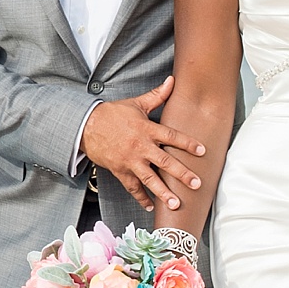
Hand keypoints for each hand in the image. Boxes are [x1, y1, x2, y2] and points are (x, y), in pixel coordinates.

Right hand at [82, 75, 205, 217]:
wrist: (86, 126)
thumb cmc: (113, 114)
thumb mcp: (136, 104)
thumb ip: (157, 95)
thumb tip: (172, 81)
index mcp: (146, 129)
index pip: (171, 137)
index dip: (188, 143)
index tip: (202, 151)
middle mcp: (140, 147)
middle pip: (164, 162)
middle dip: (181, 174)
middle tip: (196, 184)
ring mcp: (130, 161)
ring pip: (149, 179)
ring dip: (163, 192)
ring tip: (176, 203)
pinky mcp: (120, 171)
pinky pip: (132, 187)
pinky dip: (141, 198)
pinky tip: (152, 206)